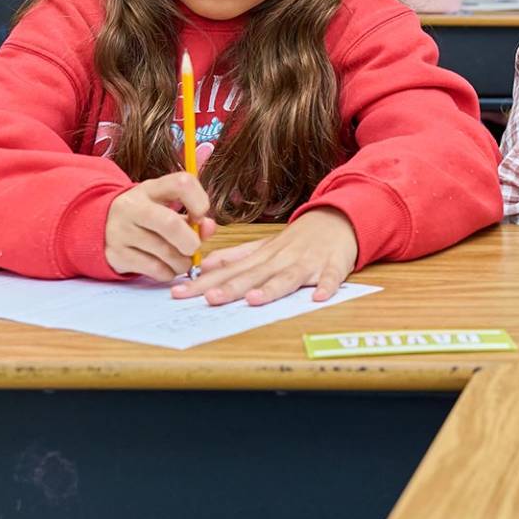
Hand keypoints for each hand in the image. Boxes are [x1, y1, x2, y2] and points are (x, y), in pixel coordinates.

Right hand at [105, 172, 214, 280]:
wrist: (102, 228)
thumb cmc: (146, 218)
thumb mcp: (167, 207)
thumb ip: (193, 216)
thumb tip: (209, 228)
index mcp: (150, 189)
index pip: (182, 183)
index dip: (199, 201)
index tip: (199, 217)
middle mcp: (132, 206)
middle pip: (171, 223)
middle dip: (191, 241)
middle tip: (193, 248)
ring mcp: (121, 230)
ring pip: (164, 251)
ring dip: (182, 262)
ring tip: (182, 261)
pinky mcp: (116, 254)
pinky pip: (154, 268)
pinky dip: (168, 272)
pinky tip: (167, 268)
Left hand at [174, 207, 358, 305]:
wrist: (338, 219)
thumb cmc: (300, 237)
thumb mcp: (265, 244)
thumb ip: (236, 256)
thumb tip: (203, 265)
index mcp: (263, 256)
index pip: (229, 270)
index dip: (204, 282)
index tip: (180, 292)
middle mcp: (281, 259)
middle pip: (254, 275)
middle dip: (232, 287)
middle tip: (209, 298)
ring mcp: (308, 262)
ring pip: (288, 276)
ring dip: (272, 288)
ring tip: (254, 299)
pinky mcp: (333, 265)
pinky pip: (330, 276)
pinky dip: (326, 285)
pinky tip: (318, 297)